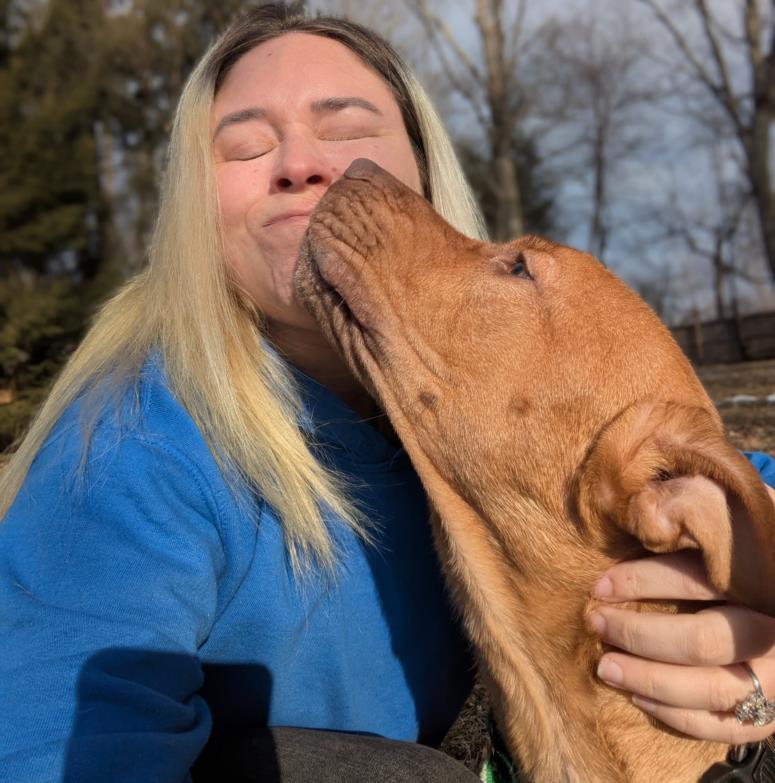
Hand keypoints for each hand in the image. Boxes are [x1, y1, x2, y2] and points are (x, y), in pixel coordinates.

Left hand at [590, 482, 774, 744]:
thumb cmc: (748, 554)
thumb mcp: (730, 521)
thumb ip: (695, 505)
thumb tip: (646, 505)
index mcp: (763, 579)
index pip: (699, 581)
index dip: (644, 581)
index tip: (600, 585)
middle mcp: (774, 630)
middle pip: (703, 640)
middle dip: (639, 634)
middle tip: (596, 622)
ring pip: (711, 689)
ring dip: (649, 679)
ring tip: (604, 668)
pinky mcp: (769, 713)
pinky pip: (722, 726)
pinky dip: (676, 715)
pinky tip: (637, 696)